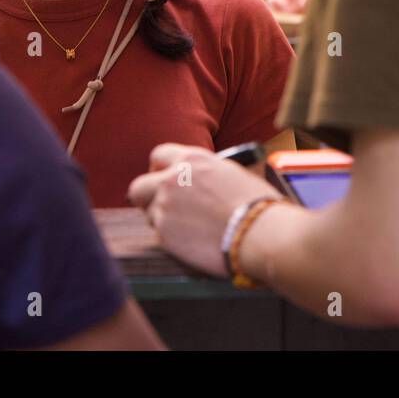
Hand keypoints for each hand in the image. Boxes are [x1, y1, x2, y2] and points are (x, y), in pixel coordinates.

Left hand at [128, 144, 280, 277]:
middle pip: (139, 186)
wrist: (258, 233)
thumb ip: (204, 173)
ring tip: (188, 228)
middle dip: (146, 197)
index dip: (158, 169)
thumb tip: (198, 180)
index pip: (158, 155)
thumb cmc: (256, 204)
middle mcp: (171, 179)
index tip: (163, 179)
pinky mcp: (164, 233)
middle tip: (161, 206)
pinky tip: (192, 241)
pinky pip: (159, 234)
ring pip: (149, 213)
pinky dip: (171, 239)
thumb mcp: (230, 173)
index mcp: (191, 160)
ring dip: (162, 220)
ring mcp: (165, 206)